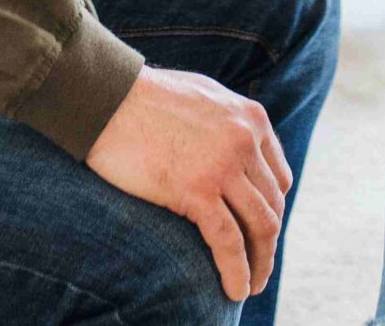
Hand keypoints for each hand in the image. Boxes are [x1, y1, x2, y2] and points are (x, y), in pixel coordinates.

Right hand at [87, 66, 291, 300]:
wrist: (106, 98)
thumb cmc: (144, 98)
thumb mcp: (205, 96)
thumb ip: (229, 122)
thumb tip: (238, 147)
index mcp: (252, 118)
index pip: (278, 177)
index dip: (272, 210)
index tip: (259, 232)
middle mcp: (246, 140)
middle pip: (272, 204)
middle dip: (268, 242)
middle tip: (260, 268)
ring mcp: (223, 165)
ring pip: (260, 226)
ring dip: (260, 263)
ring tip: (251, 286)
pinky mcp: (196, 189)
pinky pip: (228, 241)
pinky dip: (237, 270)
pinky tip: (235, 289)